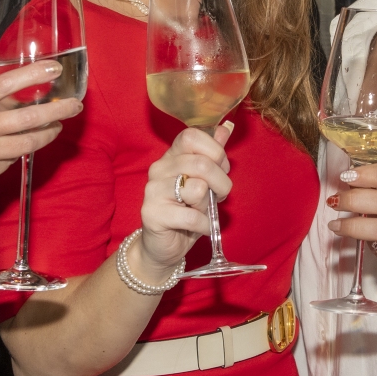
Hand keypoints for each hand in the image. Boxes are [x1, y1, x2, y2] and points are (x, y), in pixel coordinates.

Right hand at [0, 61, 82, 209]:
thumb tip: (2, 84)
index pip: (5, 84)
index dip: (33, 74)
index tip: (54, 68)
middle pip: (27, 117)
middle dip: (57, 110)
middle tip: (75, 105)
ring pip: (26, 143)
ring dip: (47, 134)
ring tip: (57, 127)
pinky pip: (10, 161)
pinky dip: (19, 153)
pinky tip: (24, 146)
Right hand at [134, 122, 233, 275]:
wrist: (163, 246)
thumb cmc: (186, 212)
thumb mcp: (204, 182)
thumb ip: (212, 155)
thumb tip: (225, 128)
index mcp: (170, 156)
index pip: (191, 136)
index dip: (214, 151)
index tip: (221, 168)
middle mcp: (158, 169)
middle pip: (201, 164)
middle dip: (221, 182)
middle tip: (219, 196)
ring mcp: (152, 191)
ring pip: (198, 188)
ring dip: (210, 205)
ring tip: (203, 211)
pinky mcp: (152, 214)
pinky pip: (192, 217)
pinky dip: (205, 225)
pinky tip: (201, 227)